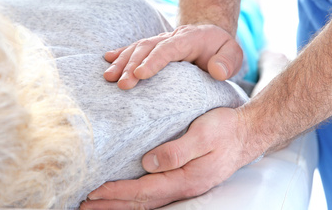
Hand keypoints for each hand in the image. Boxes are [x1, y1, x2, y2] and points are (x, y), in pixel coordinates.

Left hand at [80, 107, 259, 209]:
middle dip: (113, 205)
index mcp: (186, 178)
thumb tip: (148, 163)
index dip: (117, 193)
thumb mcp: (204, 134)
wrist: (247, 133)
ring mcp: (186, 186)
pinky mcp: (186, 180)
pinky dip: (136, 199)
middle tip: (84, 205)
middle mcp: (184, 187)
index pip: (144, 190)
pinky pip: (155, 194)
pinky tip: (127, 196)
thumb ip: (177, 150)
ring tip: (98, 205)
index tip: (94, 191)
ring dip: (122, 205)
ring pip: (148, 201)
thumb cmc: (226, 129)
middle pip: (142, 202)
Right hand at [104, 24, 242, 89]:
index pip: (169, 48)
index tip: (141, 74)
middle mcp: (172, 37)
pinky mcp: (153, 47)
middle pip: (148, 48)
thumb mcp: (234, 55)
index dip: (154, 60)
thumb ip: (228, 62)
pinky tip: (107, 61)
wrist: (213, 37)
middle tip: (122, 84)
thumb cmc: (223, 51)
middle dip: (133, 65)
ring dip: (122, 61)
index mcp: (190, 38)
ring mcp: (161, 41)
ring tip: (109, 77)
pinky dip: (120, 54)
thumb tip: (217, 71)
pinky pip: (135, 48)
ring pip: (138, 48)